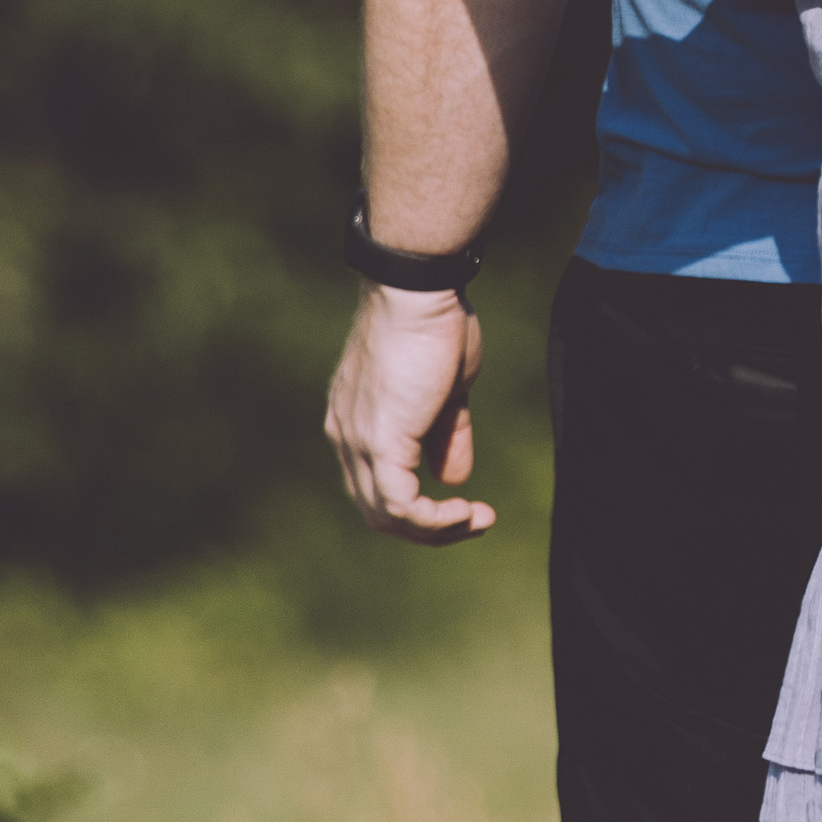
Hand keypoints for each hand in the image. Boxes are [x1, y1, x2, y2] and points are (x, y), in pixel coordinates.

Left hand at [323, 281, 494, 539]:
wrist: (417, 290)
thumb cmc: (434, 324)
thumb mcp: (447, 389)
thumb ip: (446, 434)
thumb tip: (455, 480)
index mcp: (354, 421)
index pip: (375, 484)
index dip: (417, 505)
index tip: (463, 503)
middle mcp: (345, 436)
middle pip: (376, 509)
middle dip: (427, 527)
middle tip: (473, 521)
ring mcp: (357, 442)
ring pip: (386, 515)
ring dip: (435, 530)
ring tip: (476, 520)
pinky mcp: (379, 442)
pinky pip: (400, 506)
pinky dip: (433, 521)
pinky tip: (466, 514)